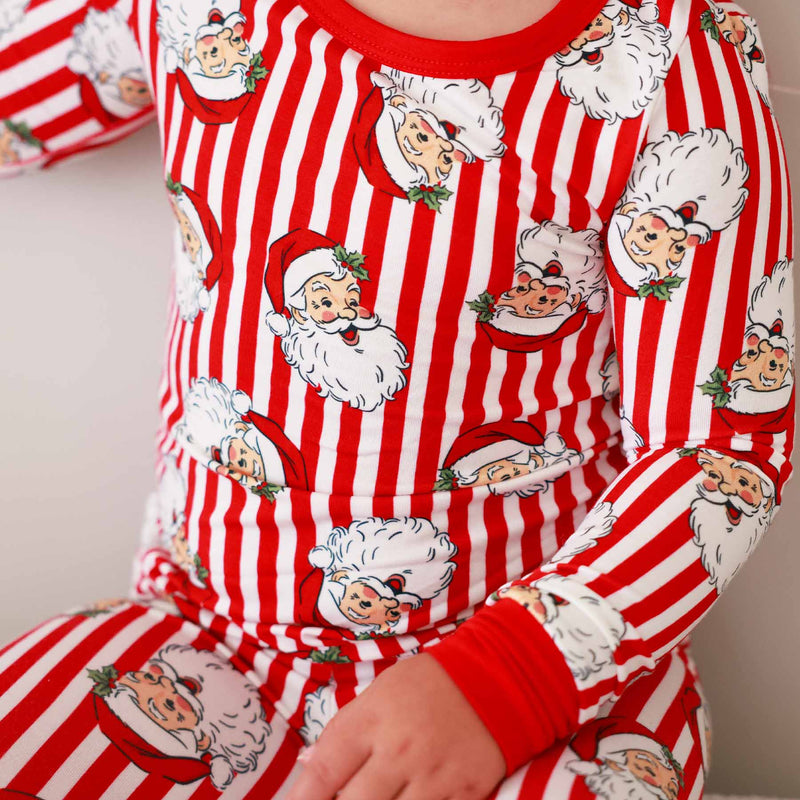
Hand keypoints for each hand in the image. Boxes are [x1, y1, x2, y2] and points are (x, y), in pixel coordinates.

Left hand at [286, 653, 505, 799]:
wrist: (498, 676)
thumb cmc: (429, 684)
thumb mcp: (380, 692)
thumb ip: (344, 730)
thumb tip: (309, 763)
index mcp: (371, 719)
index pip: (323, 774)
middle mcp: (398, 750)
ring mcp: (433, 777)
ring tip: (376, 797)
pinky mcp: (465, 795)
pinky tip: (408, 799)